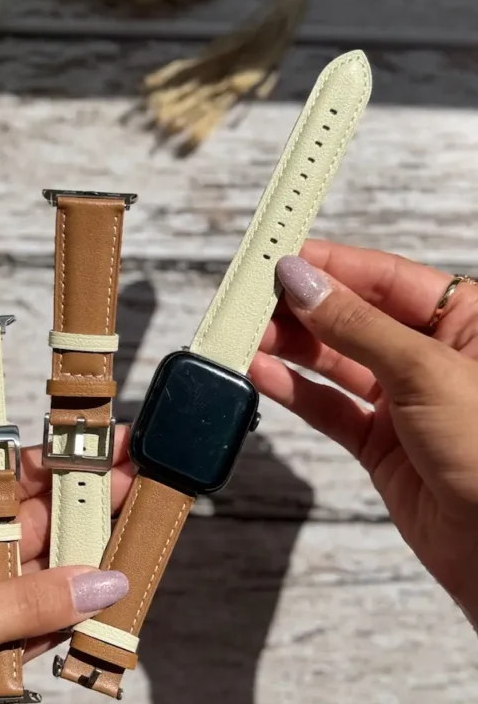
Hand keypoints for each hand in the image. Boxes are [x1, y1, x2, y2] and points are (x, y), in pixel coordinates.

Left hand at [0, 432, 133, 703]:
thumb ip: (26, 605)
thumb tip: (101, 583)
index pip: (1, 484)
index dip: (53, 462)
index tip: (103, 446)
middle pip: (29, 530)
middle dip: (79, 515)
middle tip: (137, 493)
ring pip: (40, 583)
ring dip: (82, 574)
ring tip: (135, 552)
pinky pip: (37, 632)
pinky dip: (68, 627)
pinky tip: (103, 613)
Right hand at [250, 241, 477, 619]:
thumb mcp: (425, 371)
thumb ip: (357, 326)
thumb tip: (307, 283)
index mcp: (464, 321)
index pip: (384, 277)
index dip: (330, 266)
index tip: (280, 259)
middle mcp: (431, 357)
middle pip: (353, 317)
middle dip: (302, 308)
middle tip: (253, 300)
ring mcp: (404, 402)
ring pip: (335, 361)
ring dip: (290, 348)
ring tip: (248, 335)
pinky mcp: (381, 444)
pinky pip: (329, 407)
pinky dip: (294, 391)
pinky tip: (263, 374)